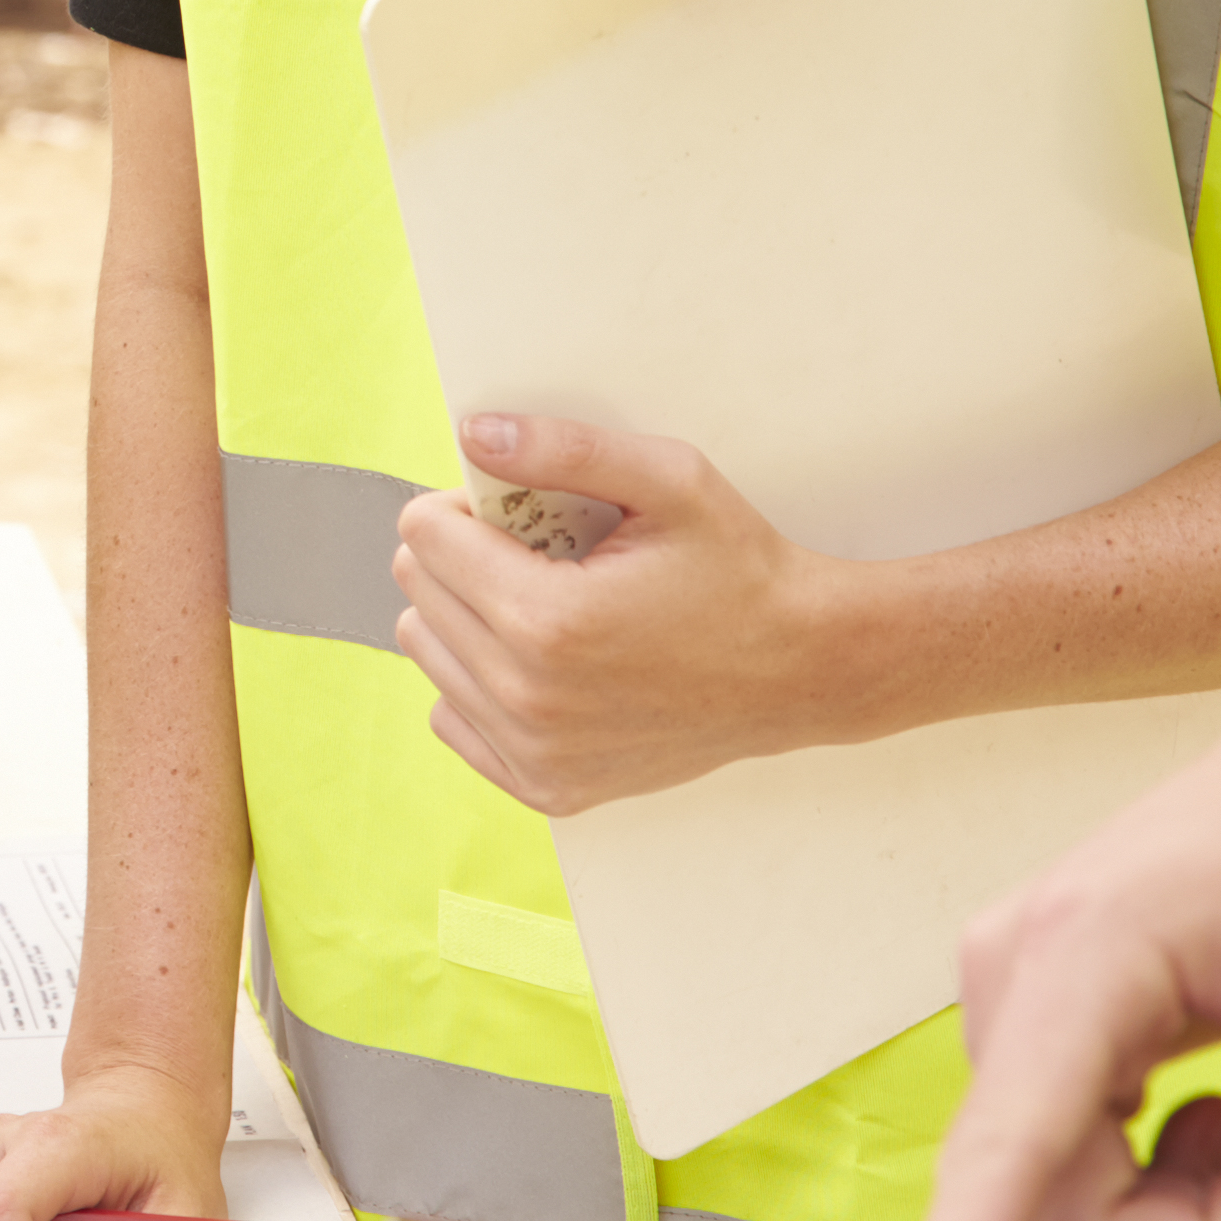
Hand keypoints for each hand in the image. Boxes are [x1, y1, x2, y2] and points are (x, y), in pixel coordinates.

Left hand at [389, 413, 858, 811]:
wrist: (802, 670)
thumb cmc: (740, 571)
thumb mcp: (668, 481)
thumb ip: (564, 448)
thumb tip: (474, 433)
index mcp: (548, 619)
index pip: (423, 537)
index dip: (465, 507)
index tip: (518, 512)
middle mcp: (529, 697)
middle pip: (418, 594)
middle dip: (464, 557)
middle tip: (540, 555)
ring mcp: (535, 752)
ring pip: (428, 655)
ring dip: (468, 618)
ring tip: (547, 606)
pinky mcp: (546, 787)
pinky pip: (452, 719)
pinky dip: (480, 683)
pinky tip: (543, 662)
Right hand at [860, 651, 1220, 1220]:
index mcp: (1085, 960)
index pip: (1005, 1153)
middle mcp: (1011, 978)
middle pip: (1054, 1207)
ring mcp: (1007, 993)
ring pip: (1059, 1194)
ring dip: (1176, 1204)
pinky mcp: (1028, 1014)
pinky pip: (1065, 1156)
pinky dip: (1156, 1168)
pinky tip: (1219, 1098)